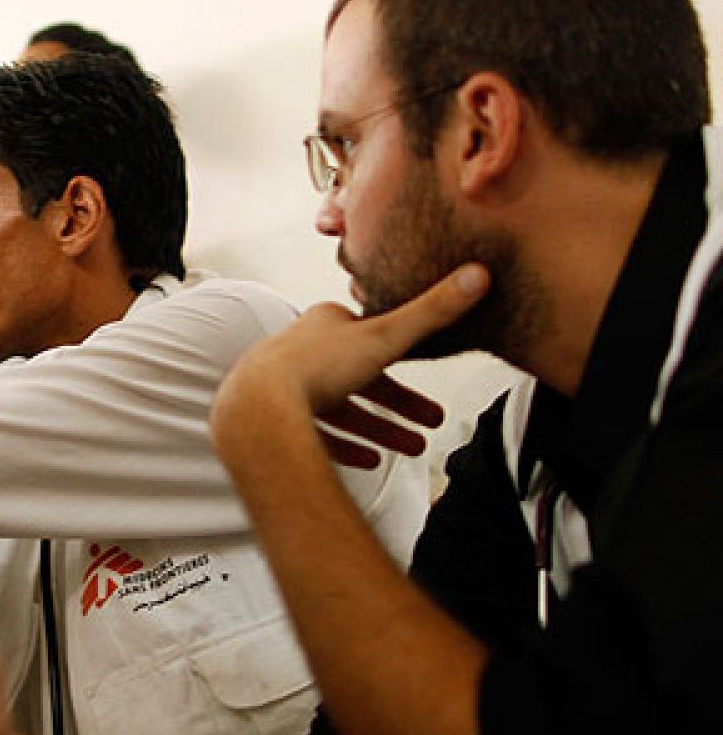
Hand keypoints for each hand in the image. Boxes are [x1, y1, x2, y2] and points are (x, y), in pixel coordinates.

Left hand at [214, 264, 489, 467]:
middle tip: (431, 423)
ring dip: (379, 429)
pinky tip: (370, 460)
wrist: (257, 408)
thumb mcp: (385, 335)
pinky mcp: (276, 421)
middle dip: (399, 403)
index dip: (407, 360)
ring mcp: (286, 388)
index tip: (429, 369)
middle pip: (361, 379)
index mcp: (325, 324)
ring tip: (411, 448)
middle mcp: (302, 351)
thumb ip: (432, 312)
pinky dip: (345, 446)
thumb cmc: (314, 367)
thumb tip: (477, 274)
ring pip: (341, 409)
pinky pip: (316, 435)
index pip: (375, 340)